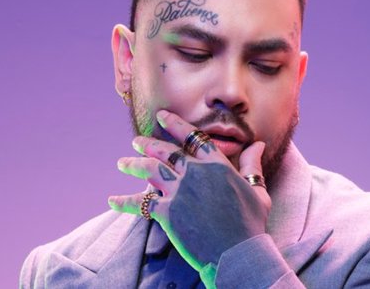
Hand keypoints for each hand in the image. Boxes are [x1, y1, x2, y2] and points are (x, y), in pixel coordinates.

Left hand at [108, 109, 270, 271]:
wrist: (238, 253)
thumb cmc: (251, 224)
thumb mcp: (257, 191)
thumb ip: (252, 165)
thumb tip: (257, 145)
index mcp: (217, 165)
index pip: (193, 138)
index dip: (176, 125)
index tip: (162, 116)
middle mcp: (195, 173)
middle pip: (166, 151)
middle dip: (149, 144)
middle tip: (137, 141)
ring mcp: (179, 192)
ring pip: (150, 170)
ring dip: (133, 164)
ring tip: (122, 162)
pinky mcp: (167, 213)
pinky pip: (140, 203)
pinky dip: (124, 201)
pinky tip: (112, 200)